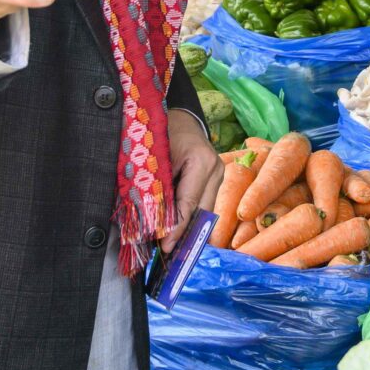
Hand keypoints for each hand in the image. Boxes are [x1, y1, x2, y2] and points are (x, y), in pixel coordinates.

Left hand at [164, 110, 222, 251]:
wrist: (179, 115)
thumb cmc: (162, 132)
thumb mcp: (154, 159)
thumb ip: (155, 189)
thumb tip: (150, 223)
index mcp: (201, 162)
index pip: (188, 205)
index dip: (176, 229)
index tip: (165, 248)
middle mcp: (216, 170)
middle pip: (202, 213)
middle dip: (185, 235)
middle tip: (168, 254)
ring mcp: (219, 174)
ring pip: (205, 211)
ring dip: (189, 228)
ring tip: (171, 246)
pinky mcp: (216, 179)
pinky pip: (204, 203)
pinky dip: (191, 217)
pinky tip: (179, 230)